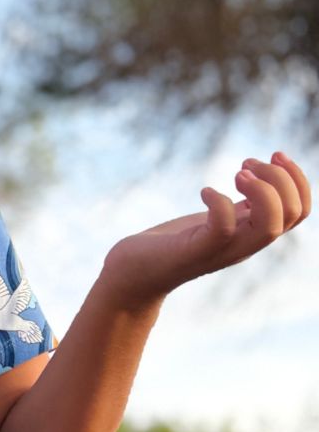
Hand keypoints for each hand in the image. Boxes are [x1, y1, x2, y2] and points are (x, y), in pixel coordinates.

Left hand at [100, 152, 310, 310]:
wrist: (130, 277)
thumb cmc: (167, 246)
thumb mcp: (212, 220)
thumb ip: (236, 207)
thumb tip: (255, 179)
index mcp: (250, 234)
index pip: (300, 211)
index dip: (298, 179)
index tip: (273, 154)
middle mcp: (242, 244)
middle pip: (292, 215)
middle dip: (281, 178)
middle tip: (244, 165)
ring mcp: (221, 250)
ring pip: (269, 227)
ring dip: (262, 192)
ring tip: (236, 174)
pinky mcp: (194, 251)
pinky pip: (222, 229)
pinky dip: (219, 203)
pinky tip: (204, 191)